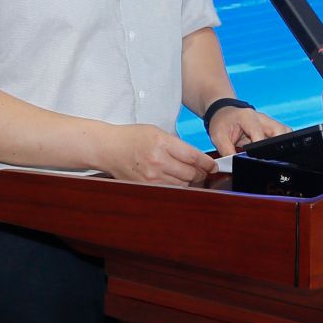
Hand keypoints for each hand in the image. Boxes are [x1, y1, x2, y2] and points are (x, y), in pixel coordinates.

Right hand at [97, 123, 217, 185]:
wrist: (108, 148)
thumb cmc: (132, 137)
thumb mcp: (157, 132)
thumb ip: (177, 144)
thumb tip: (196, 158)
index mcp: (162, 143)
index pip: (193, 157)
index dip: (207, 164)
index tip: (213, 166)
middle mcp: (157, 161)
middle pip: (190, 173)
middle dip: (200, 173)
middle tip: (204, 171)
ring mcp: (150, 176)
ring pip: (181, 184)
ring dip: (189, 181)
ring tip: (190, 176)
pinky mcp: (145, 186)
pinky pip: (168, 190)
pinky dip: (176, 187)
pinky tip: (176, 181)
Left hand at [207, 106, 290, 156]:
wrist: (224, 112)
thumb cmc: (222, 122)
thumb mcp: (218, 137)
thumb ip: (227, 151)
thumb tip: (234, 166)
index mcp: (248, 117)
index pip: (259, 133)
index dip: (259, 149)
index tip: (256, 160)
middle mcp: (262, 118)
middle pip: (279, 131)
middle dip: (275, 147)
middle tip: (267, 158)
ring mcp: (269, 121)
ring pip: (285, 132)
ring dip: (280, 144)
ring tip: (270, 155)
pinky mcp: (272, 126)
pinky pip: (283, 134)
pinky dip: (280, 143)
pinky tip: (272, 151)